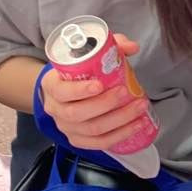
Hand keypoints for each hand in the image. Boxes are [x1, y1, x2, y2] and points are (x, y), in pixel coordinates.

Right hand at [40, 34, 148, 149]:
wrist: (64, 90)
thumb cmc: (78, 72)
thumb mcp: (88, 55)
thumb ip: (109, 47)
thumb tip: (132, 47)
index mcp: (51, 85)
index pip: (61, 91)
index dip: (80, 90)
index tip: (101, 85)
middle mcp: (55, 109)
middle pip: (78, 113)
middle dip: (106, 104)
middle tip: (126, 92)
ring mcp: (66, 127)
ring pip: (92, 130)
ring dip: (119, 120)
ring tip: (140, 107)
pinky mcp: (78, 140)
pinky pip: (99, 143)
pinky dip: (120, 135)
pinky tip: (137, 125)